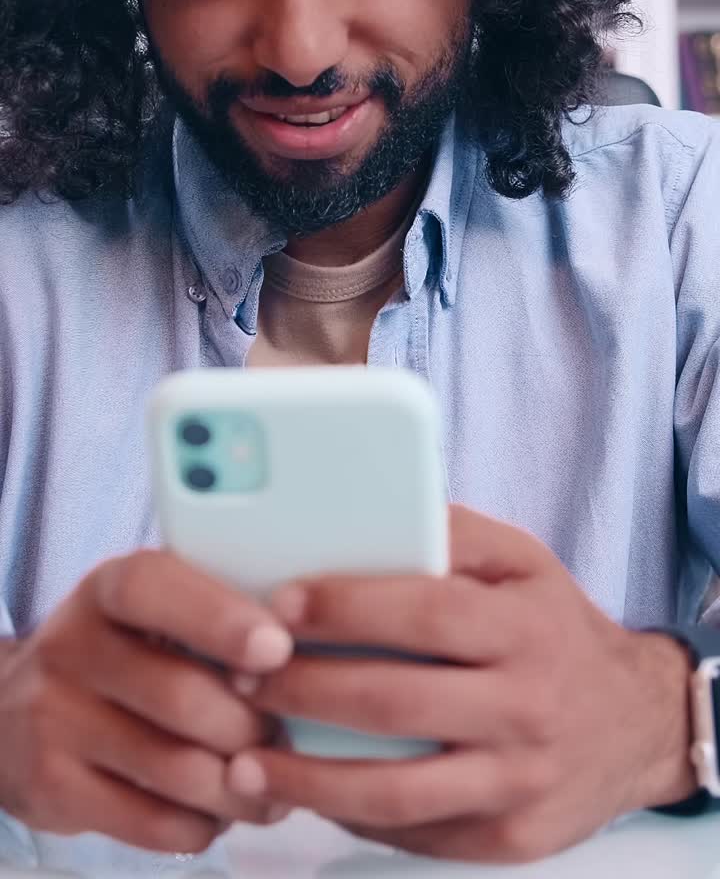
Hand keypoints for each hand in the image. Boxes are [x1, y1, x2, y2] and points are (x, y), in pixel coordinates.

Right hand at [0, 549, 293, 852]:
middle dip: (251, 726)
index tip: (278, 648)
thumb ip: (214, 613)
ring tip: (271, 785)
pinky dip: (202, 824)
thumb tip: (311, 642)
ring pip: (174, 768)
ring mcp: (53, 719)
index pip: (154, 589)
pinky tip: (218, 813)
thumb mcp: (150, 611)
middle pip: (181, 695)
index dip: (220, 619)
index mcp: (106, 589)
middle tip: (286, 737)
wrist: (16, 713)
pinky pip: (151, 820)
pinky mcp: (50, 787)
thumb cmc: (122, 652)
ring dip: (239, 786)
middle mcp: (70, 646)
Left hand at [224, 506, 695, 862]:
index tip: (281, 603)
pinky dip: (351, 815)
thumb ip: (454, 534)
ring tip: (245, 762)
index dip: (347, 607)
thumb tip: (371, 516)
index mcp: (525, 628)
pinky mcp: (509, 837)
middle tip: (243, 675)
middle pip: (397, 703)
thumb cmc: (556, 629)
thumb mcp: (524, 562)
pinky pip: (416, 833)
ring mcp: (519, 781)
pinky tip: (306, 793)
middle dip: (305, 689)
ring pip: (397, 791)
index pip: (427, 613)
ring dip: (309, 778)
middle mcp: (526, 706)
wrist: (635, 722)